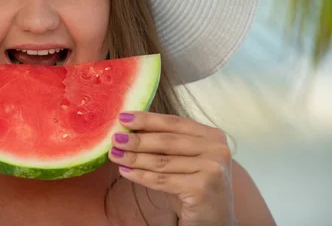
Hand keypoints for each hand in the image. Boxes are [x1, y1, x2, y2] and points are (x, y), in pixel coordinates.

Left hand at [108, 112, 235, 225]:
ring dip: (134, 158)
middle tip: (115, 138)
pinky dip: (140, 175)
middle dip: (137, 139)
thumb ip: (165, 142)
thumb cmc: (193, 185)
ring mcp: (212, 169)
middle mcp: (217, 150)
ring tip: (114, 154)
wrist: (215, 220)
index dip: (147, 119)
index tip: (123, 117)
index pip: (174, 122)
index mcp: (213, 136)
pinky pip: (162, 180)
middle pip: (167, 141)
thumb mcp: (183, 159)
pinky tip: (125, 171)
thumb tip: (130, 126)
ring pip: (162, 161)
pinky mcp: (202, 189)